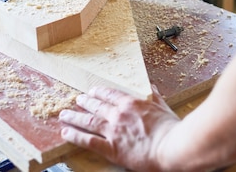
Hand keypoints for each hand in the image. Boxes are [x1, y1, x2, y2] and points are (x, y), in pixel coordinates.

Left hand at [59, 85, 179, 170]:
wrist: (171, 146)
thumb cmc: (170, 128)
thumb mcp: (163, 106)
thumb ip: (154, 96)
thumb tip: (152, 86)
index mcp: (132, 103)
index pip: (111, 94)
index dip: (100, 93)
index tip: (93, 91)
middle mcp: (119, 115)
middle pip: (97, 106)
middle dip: (85, 102)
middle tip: (77, 100)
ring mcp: (113, 131)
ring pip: (89, 121)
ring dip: (75, 117)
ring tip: (65, 115)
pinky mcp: (111, 148)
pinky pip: (89, 141)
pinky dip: (76, 136)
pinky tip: (66, 133)